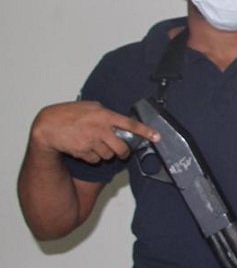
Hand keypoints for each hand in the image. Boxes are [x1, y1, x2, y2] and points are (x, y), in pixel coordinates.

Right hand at [31, 101, 157, 162]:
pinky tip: (84, 148)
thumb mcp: (90, 108)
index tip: (157, 137)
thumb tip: (121, 123)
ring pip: (109, 155)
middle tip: (121, 151)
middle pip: (122, 148)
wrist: (47, 126)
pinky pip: (96, 159)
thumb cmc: (69, 114)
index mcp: (104, 115)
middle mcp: (100, 128)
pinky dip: (92, 157)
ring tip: (93, 143)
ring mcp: (92, 141)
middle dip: (123, 152)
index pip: (130, 124)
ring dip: (105, 153)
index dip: (145, 131)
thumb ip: (106, 114)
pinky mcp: (83, 152)